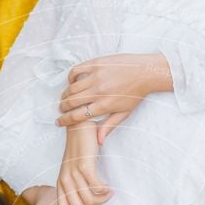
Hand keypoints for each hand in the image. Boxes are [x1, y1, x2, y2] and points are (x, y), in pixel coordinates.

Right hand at [55, 53, 170, 143]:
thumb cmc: (136, 94)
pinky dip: (71, 78)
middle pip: (71, 102)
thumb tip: (98, 141)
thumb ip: (109, 126)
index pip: (77, 116)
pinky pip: (76, 70)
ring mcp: (96, 76)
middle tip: (62, 109)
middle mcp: (98, 91)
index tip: (59, 122)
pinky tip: (73, 82)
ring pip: (71, 87)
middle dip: (62, 107)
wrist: (145, 72)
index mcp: (104, 105)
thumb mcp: (124, 114)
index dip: (65, 120)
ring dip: (65, 94)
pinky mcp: (96, 63)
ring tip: (66, 97)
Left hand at [56, 121, 113, 204]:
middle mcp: (64, 181)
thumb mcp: (75, 172)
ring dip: (103, 200)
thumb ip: (80, 188)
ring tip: (110, 194)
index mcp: (61, 185)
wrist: (80, 127)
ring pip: (89, 200)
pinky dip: (104, 191)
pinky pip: (96, 187)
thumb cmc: (80, 151)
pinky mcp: (83, 166)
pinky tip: (109, 188)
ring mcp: (73, 174)